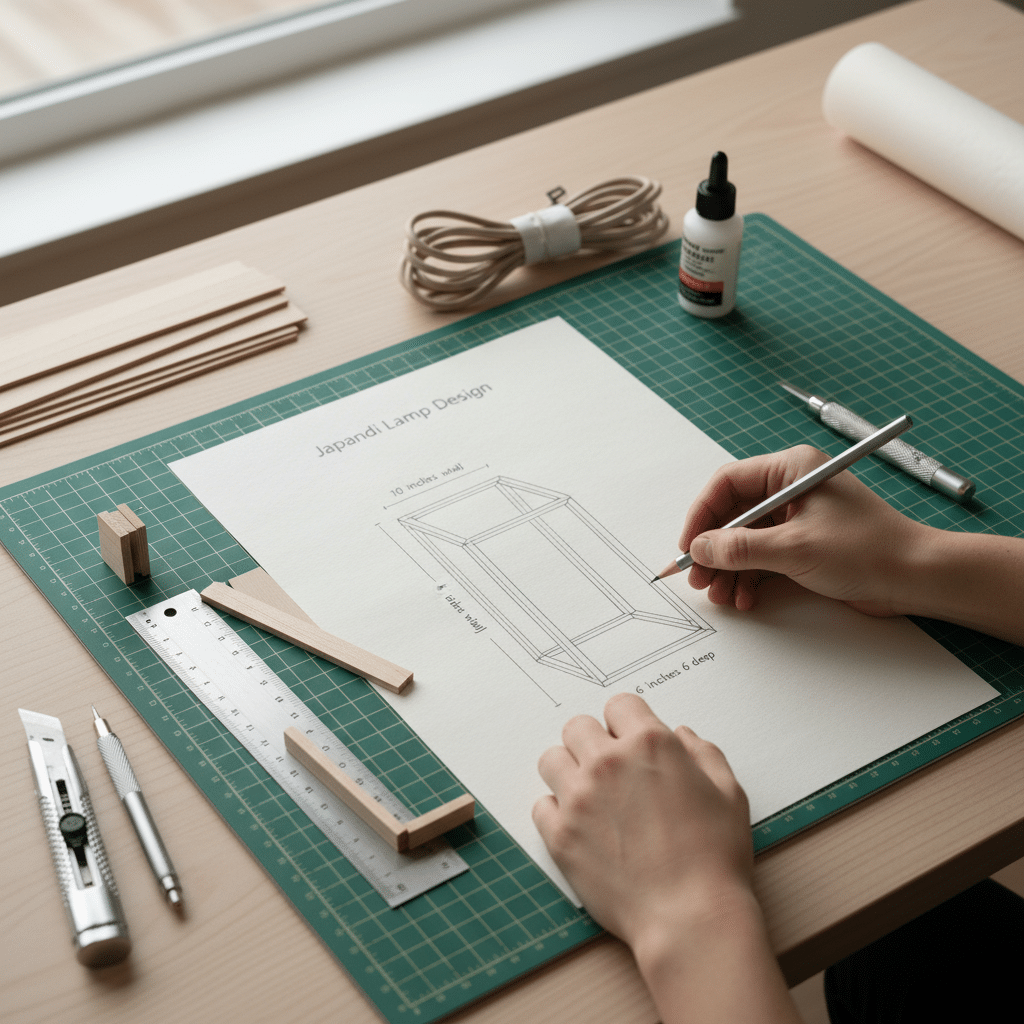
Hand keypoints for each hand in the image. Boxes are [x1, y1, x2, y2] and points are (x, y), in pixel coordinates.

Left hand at [533, 694, 802, 1023]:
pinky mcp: (560, 834)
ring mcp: (579, 798)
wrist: (690, 917)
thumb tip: (682, 736)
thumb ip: (703, 753)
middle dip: (593, 742)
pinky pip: (541, 805)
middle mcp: (608, 762)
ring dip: (569, 771)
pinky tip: (581, 827)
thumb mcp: (728, 794)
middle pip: (577, 726)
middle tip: (610, 770)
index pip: (619, 705)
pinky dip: (556, 813)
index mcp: (650, 744)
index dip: (628, 723)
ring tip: (590, 796)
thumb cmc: (715, 859)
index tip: (631, 743)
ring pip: (552, 759)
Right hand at [677, 445, 925, 613]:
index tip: (689, 546)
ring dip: (728, 568)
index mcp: (791, 470)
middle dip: (714, 549)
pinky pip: (762, 557)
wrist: (915, 578)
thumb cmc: (867, 550)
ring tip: (720, 595)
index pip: (728, 484)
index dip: (702, 516)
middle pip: (733, 514)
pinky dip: (749, 577)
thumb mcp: (794, 548)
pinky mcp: (804, 544)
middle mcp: (791, 488)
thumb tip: (700, 549)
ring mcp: (797, 517)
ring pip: (745, 540)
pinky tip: (744, 597)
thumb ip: (740, 548)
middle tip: (698, 577)